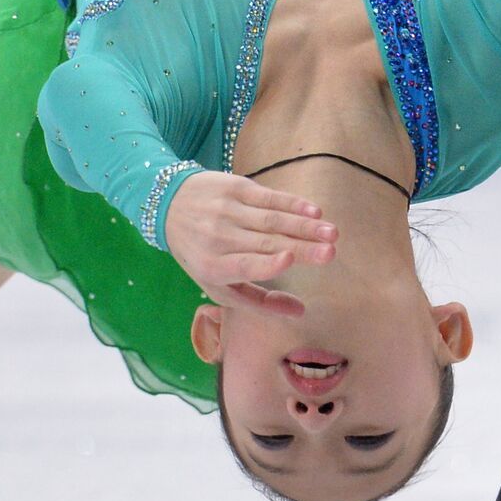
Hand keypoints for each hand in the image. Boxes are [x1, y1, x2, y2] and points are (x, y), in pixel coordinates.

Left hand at [162, 170, 336, 316]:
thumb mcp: (220, 285)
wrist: (168, 205)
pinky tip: (313, 212)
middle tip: (331, 253)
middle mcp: (218, 238)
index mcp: (213, 267)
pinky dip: (292, 204)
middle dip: (301, 247)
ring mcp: (226, 211)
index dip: (265, 264)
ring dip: (305, 226)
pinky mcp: (235, 188)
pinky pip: (268, 197)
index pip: (242, 266)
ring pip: (272, 220)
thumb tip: (300, 312)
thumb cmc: (202, 254)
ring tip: (331, 234)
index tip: (288, 260)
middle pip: (266, 243)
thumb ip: (259, 301)